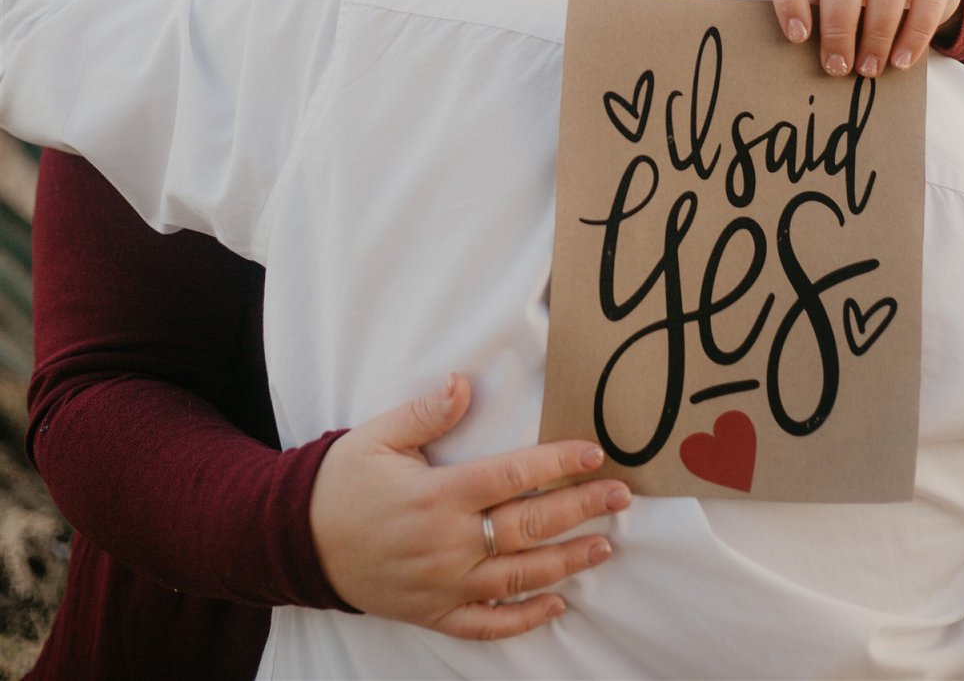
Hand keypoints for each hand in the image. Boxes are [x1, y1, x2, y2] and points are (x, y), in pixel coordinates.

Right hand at [308, 372, 629, 639]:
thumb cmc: (342, 483)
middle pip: (528, 527)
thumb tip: (463, 383)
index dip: (557, 463)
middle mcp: (448, 544)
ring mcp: (443, 584)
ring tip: (604, 545)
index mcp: (437, 495)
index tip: (593, 453)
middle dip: (580, 510)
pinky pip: (487, 624)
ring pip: (519, 578)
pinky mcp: (433, 612)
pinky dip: (525, 619)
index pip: (512, 476)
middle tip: (620, 497)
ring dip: (566, 562)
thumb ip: (425, 412)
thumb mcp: (377, 437)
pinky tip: (556, 604)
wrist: (299, 542)